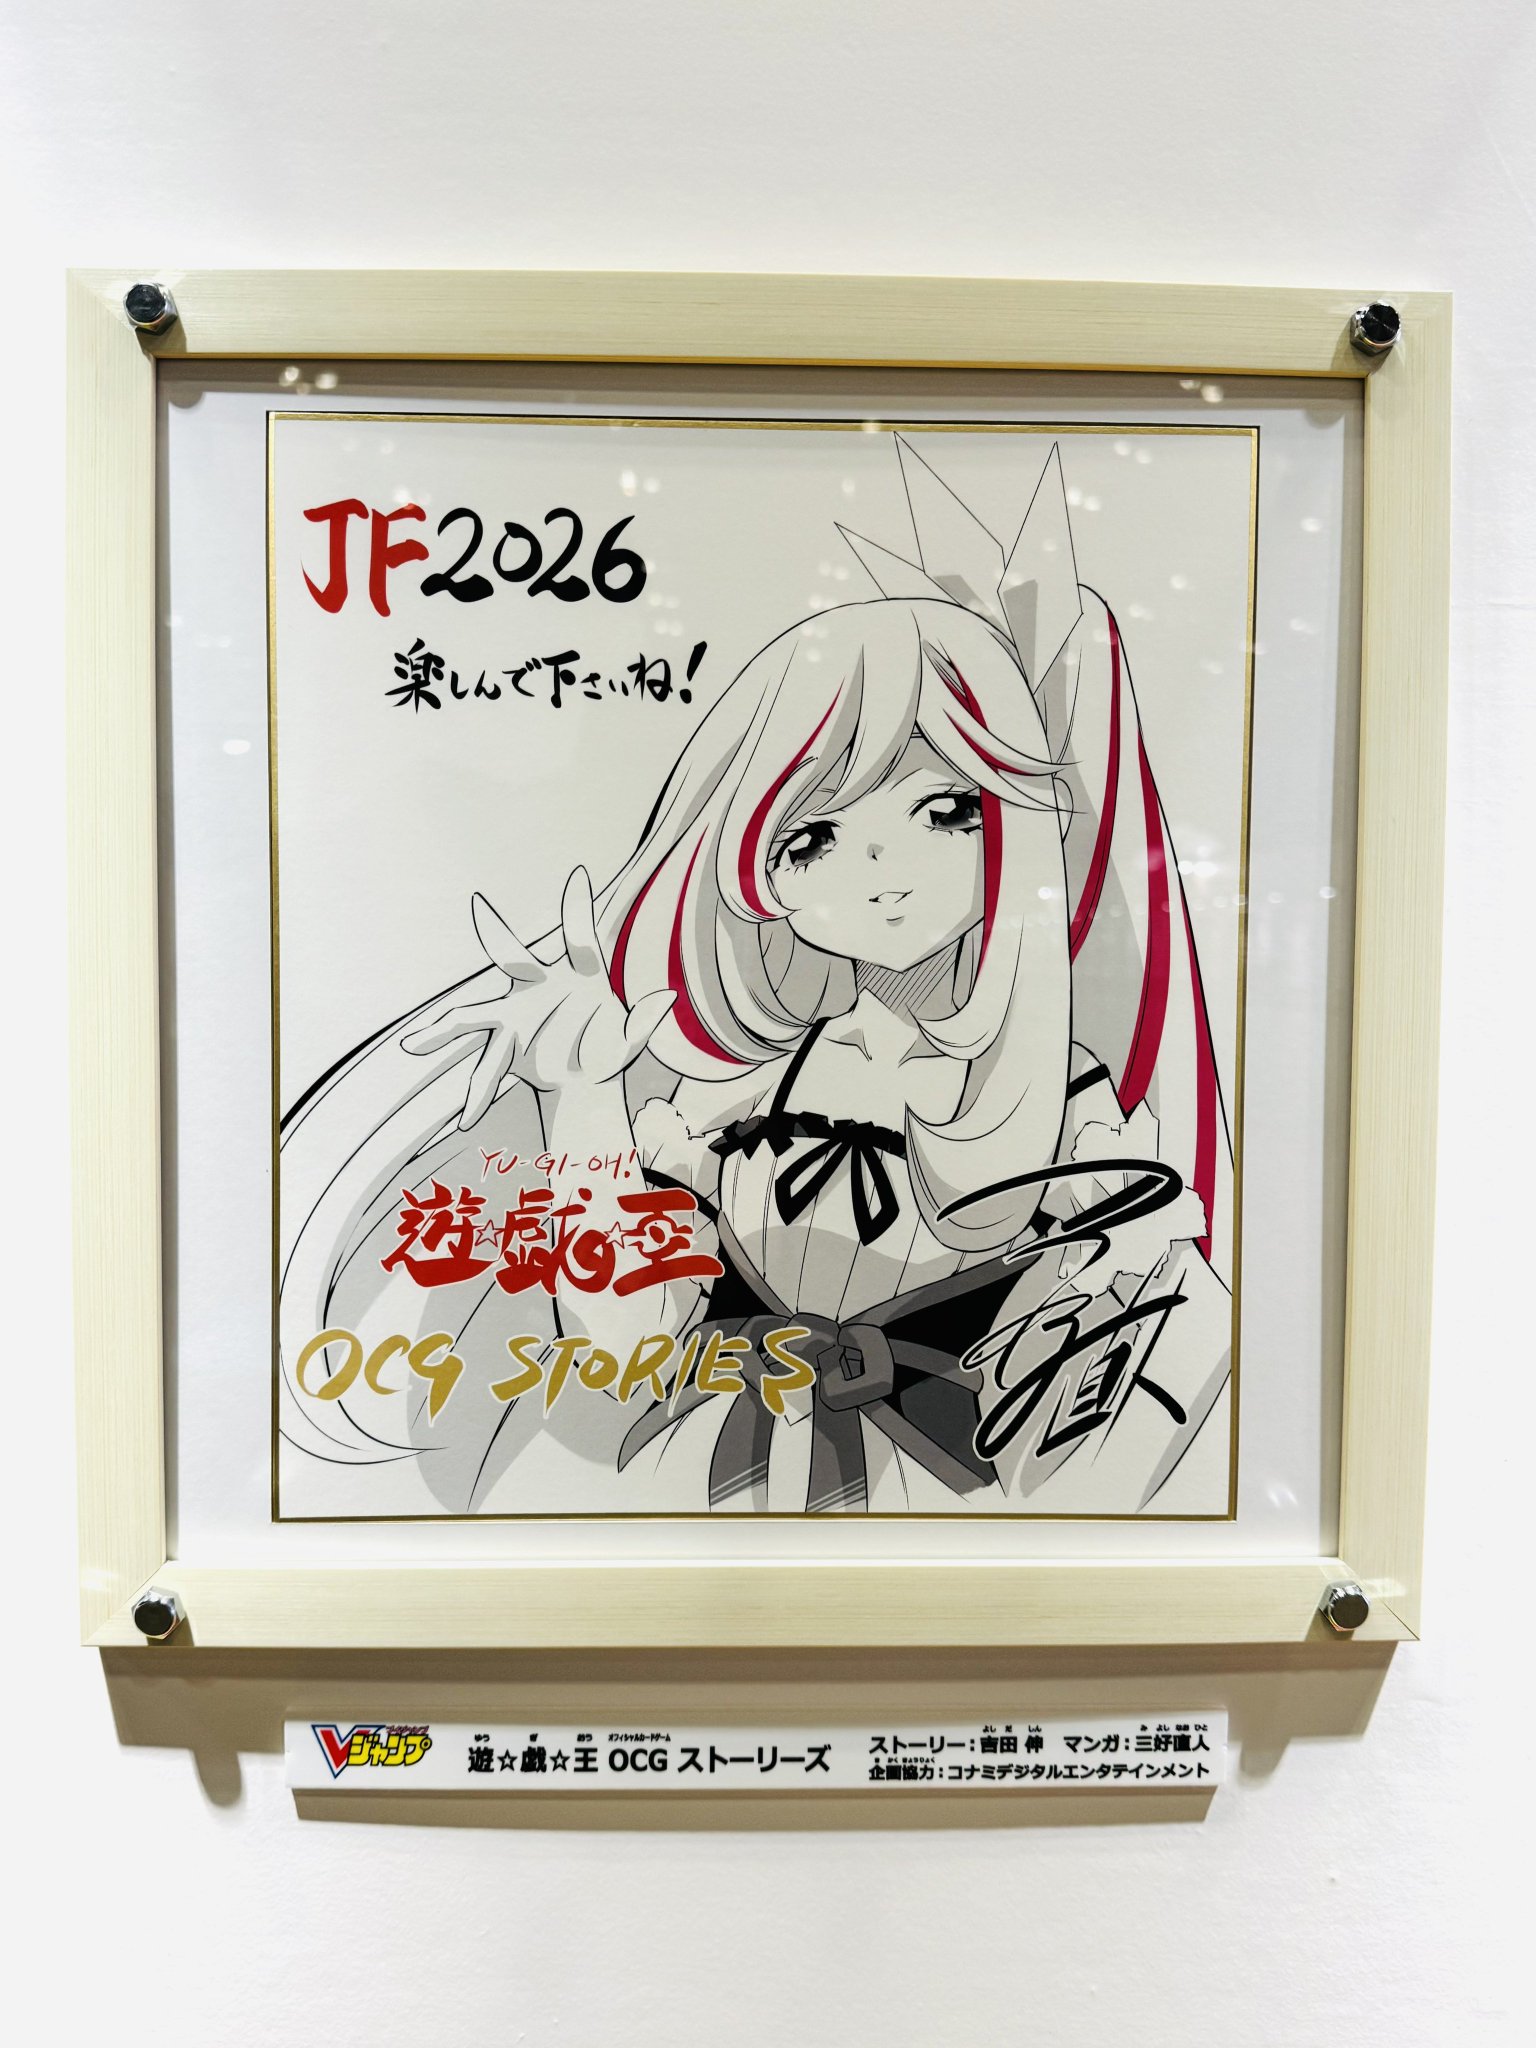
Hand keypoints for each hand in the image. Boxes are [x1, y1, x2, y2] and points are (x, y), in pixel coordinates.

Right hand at [400, 868, 675, 1129]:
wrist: (587, 1082)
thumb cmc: (607, 1050)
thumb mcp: (630, 1042)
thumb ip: (644, 1022)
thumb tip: (665, 998)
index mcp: (579, 977)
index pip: (580, 940)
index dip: (577, 910)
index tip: (577, 878)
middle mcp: (541, 988)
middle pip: (516, 960)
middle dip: (499, 936)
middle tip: (480, 907)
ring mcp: (518, 1015)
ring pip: (478, 1013)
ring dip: (447, 1025)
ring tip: (415, 1041)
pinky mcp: (506, 1044)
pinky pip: (483, 1062)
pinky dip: (472, 1087)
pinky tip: (445, 1090)